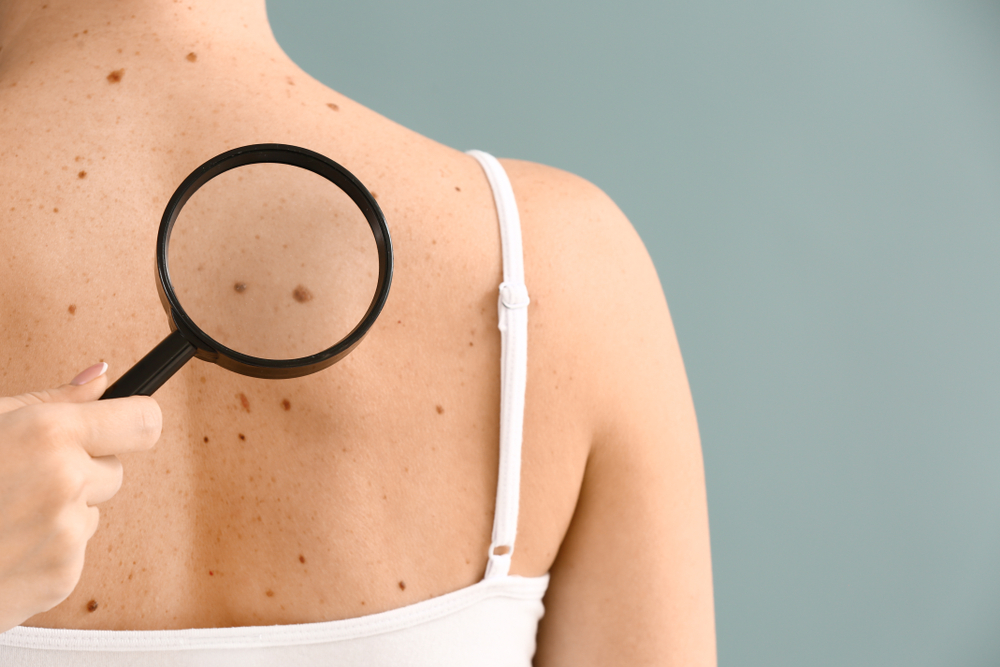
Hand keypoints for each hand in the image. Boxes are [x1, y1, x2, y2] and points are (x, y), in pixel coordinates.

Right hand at [0, 364, 161, 631]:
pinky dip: (47, 550)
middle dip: (83, 470)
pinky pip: (74, 551)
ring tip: (1, 515)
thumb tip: (100, 374)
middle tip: (21, 477)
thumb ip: (48, 402)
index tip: (121, 425)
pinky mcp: (63, 577)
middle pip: (116, 469)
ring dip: (61, 512)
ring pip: (92, 511)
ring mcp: (66, 534)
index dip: (134, 421)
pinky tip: (2, 547)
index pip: (143, 421)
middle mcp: (66, 482)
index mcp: (49, 434)